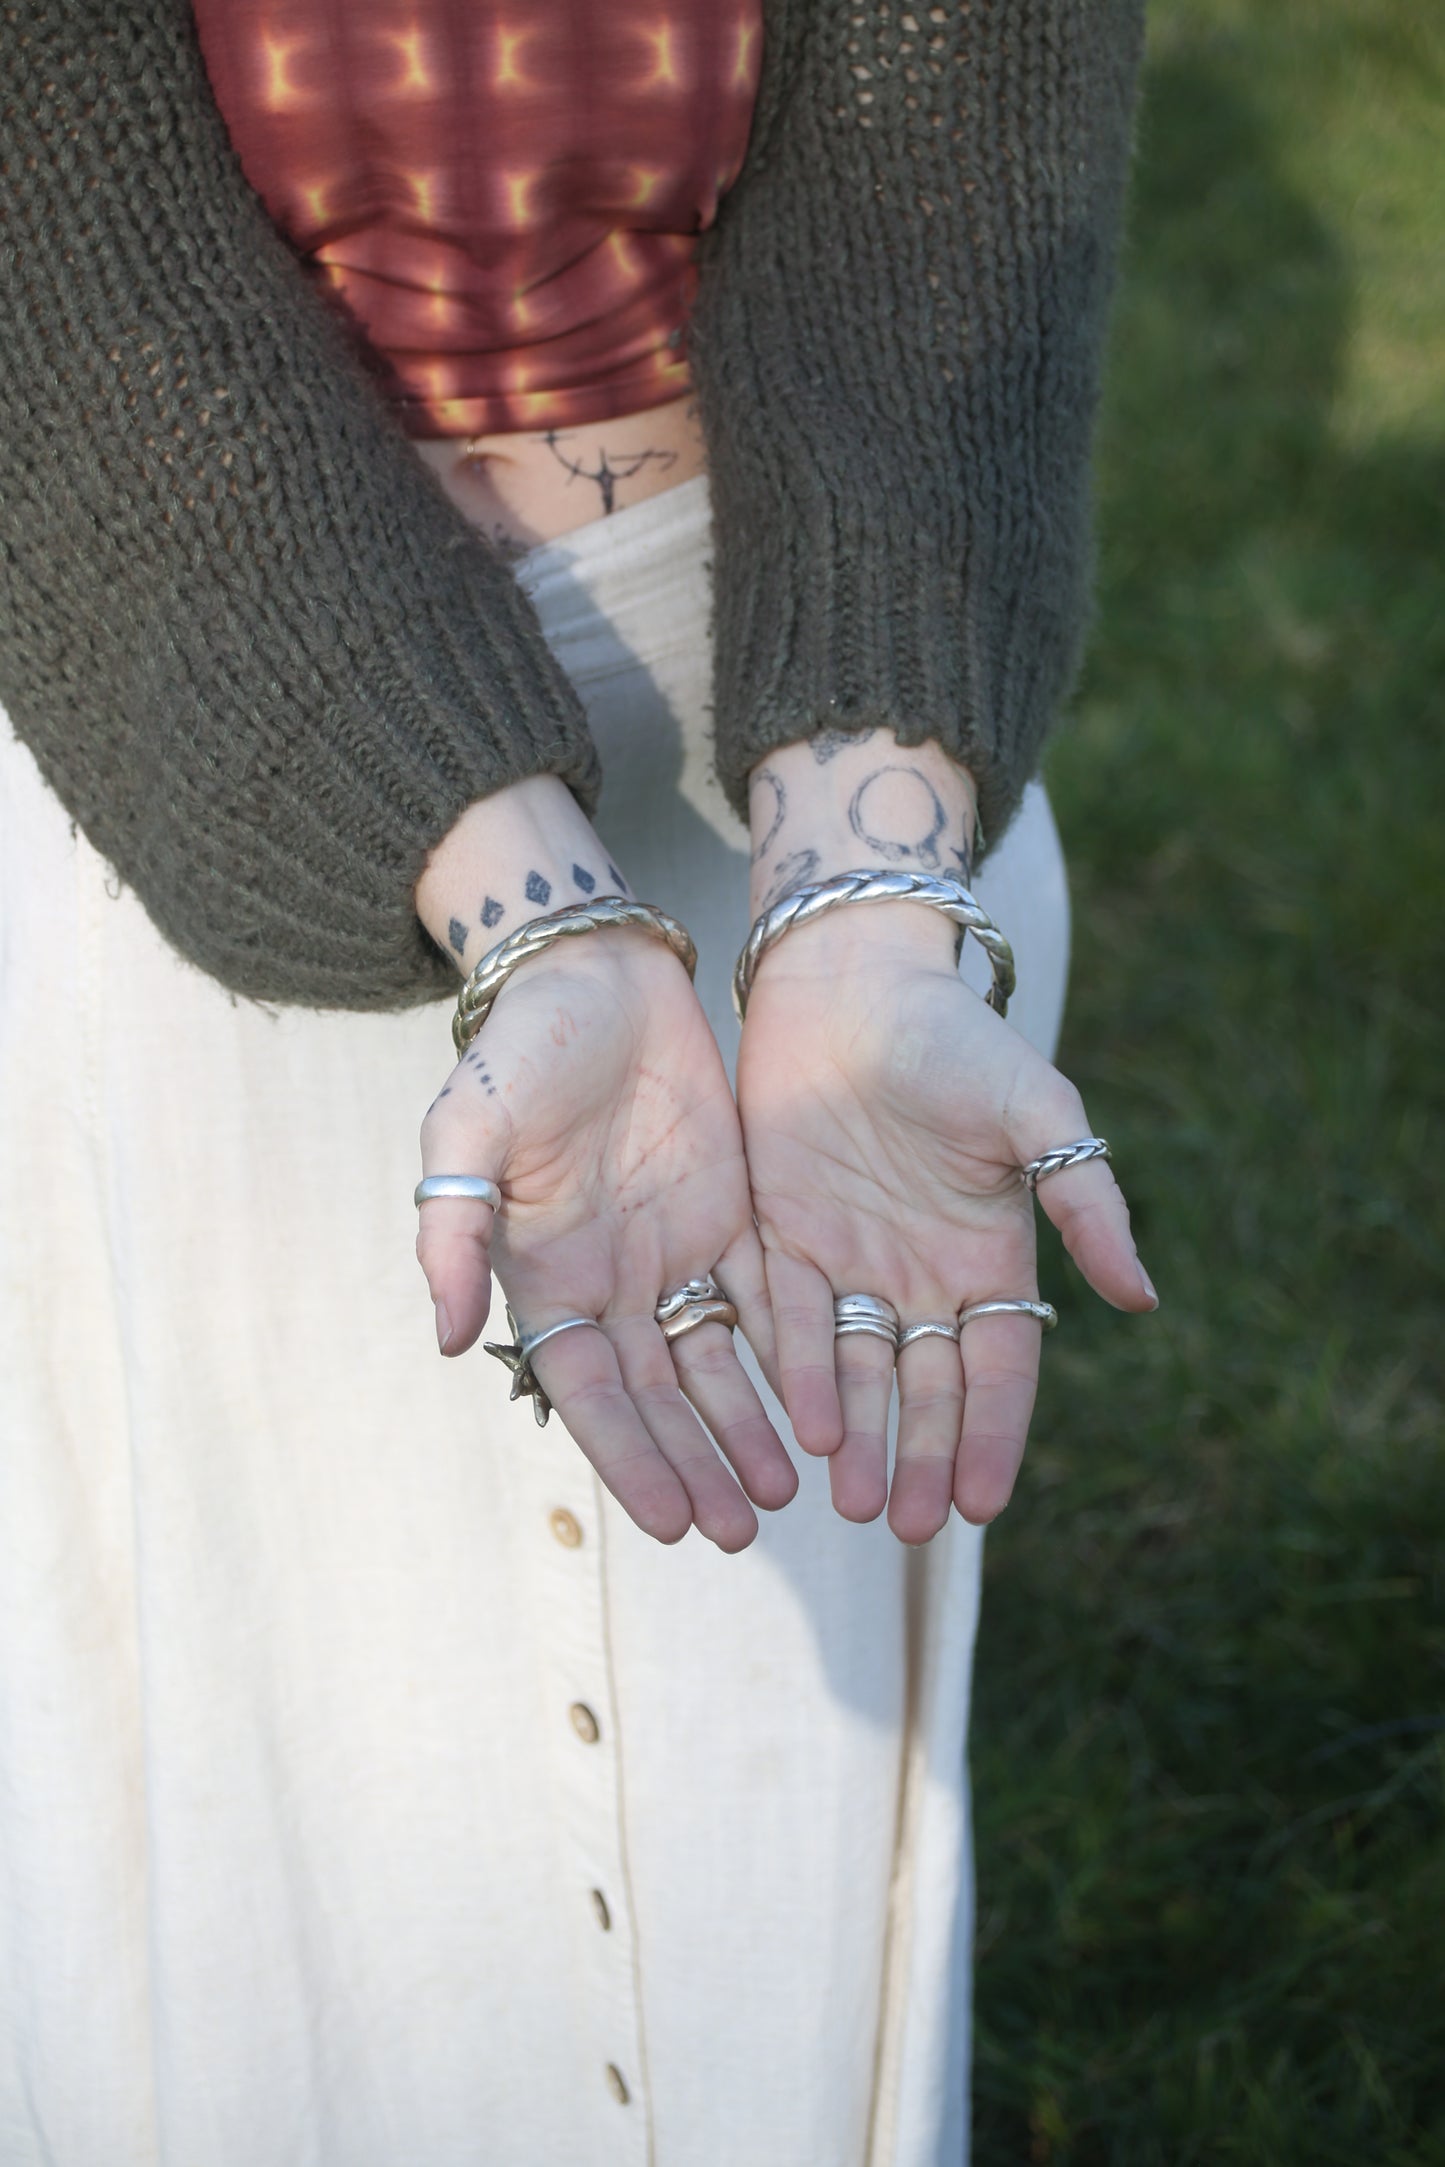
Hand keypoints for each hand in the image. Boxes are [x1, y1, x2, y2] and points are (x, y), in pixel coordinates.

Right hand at [416, 927, 795, 1550]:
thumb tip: (448, 1340)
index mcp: (548, 1274)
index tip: (670, 1524)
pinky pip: (766, 1297)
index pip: (590, 1391)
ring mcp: (676, 1252)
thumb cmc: (522, 1047)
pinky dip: (791, 1352)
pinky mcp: (732, 1215)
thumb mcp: (471, 1126)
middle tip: (745, 1529)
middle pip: (660, 1396)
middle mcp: (614, 1281)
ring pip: (716, 1361)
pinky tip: (829, 1403)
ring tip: (790, 1489)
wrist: (596, 972)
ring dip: (748, 1426)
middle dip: (698, 1463)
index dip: (629, 1457)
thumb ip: (454, 1229)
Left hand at [736, 909, 1156, 1541]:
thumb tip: (1143, 1300)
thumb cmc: (957, 1040)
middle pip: (924, 1391)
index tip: (983, 1505)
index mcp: (988, 1259)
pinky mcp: (778, 1238)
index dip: (991, 1437)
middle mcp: (918, 1277)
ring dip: (857, 1437)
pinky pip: (786, 1322)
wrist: (850, 980)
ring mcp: (847, 1263)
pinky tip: (799, 1426)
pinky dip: (796, 1374)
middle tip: (909, 1526)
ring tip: (853, 1502)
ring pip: (855, 1374)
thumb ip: (1084, 1201)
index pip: (997, 1372)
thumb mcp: (1035, 1113)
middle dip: (920, 1458)